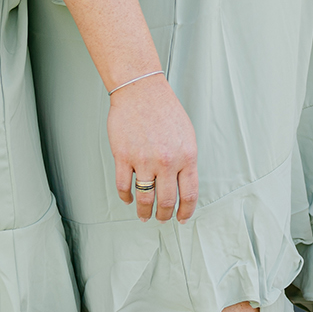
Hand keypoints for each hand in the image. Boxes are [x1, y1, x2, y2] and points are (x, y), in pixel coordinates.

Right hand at [109, 77, 197, 222]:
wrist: (141, 91)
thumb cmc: (164, 110)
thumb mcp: (187, 136)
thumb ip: (186, 161)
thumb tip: (184, 185)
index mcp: (186, 156)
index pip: (189, 194)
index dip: (186, 211)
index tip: (182, 219)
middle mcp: (167, 161)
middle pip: (166, 201)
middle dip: (164, 215)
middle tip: (161, 219)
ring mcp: (144, 160)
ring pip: (144, 198)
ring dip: (144, 211)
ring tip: (144, 215)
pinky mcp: (123, 156)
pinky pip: (123, 186)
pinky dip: (125, 197)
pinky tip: (128, 198)